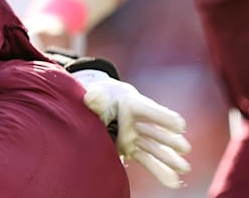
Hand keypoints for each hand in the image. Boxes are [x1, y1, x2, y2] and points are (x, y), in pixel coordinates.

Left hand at [72, 69, 191, 188]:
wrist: (100, 107)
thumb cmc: (101, 98)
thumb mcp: (96, 95)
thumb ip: (95, 98)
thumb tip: (91, 98)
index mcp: (131, 104)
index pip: (148, 109)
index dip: (163, 117)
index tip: (179, 125)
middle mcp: (138, 122)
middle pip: (156, 131)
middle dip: (170, 140)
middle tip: (184, 148)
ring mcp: (137, 137)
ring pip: (155, 148)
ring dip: (169, 159)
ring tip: (184, 168)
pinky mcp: (132, 149)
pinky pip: (147, 161)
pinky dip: (160, 171)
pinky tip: (174, 181)